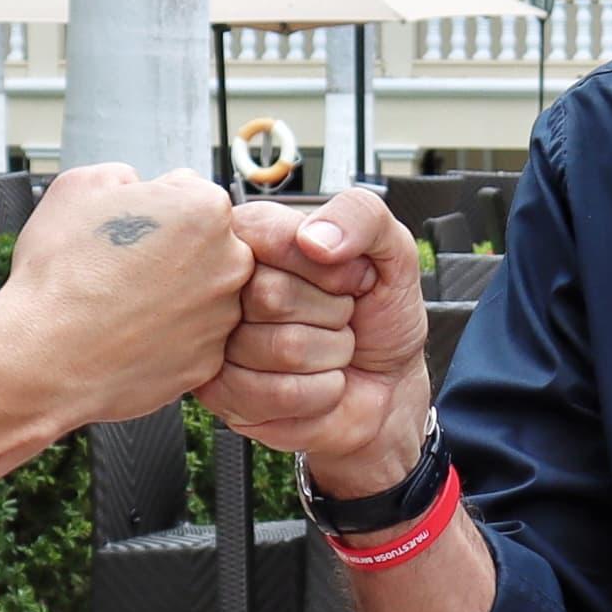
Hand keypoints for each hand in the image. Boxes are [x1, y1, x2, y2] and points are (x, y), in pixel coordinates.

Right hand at [0, 164, 248, 426]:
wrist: (46, 356)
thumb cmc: (60, 274)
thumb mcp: (80, 186)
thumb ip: (125, 176)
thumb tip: (136, 188)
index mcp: (205, 210)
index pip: (191, 195)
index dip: (154, 209)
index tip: (131, 228)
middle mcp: (228, 263)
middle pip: (206, 247)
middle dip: (172, 252)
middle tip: (125, 268)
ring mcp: (222, 318)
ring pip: (202, 296)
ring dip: (172, 296)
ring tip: (123, 304)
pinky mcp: (208, 362)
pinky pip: (192, 340)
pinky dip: (168, 338)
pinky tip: (130, 335)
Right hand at [203, 190, 432, 486]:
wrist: (390, 384)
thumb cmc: (379, 314)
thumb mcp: (391, 250)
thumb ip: (361, 215)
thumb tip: (313, 238)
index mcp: (255, 238)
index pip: (268, 235)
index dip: (324, 265)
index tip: (350, 278)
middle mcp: (228, 289)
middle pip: (269, 294)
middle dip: (331, 312)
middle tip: (340, 317)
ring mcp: (220, 343)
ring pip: (282, 348)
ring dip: (331, 354)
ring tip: (331, 349)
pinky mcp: (226, 395)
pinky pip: (281, 394)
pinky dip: (322, 391)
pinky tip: (320, 381)